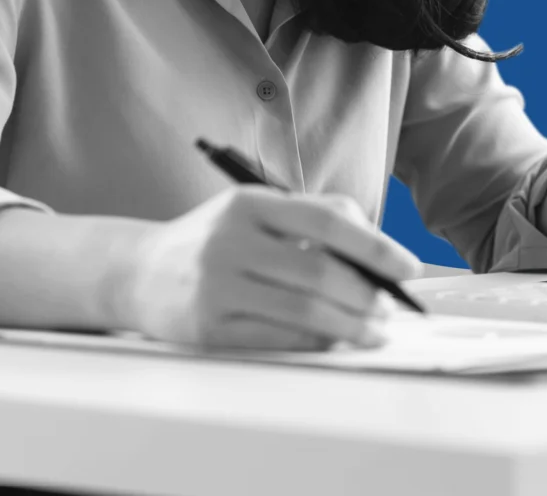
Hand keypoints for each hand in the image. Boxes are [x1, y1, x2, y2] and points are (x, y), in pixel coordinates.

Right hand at [118, 186, 422, 350]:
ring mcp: (216, 287)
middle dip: (367, 296)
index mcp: (249, 204)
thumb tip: (376, 250)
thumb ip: (312, 217)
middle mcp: (229, 242)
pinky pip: (277, 339)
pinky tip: (332, 340)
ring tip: (372, 331)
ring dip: (350, 326)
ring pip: (303, 312)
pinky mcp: (207, 328)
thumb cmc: (213, 242)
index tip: (408, 268)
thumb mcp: (254, 211)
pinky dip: (315, 342)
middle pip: (319, 273)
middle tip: (390, 310)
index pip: (327, 222)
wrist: (138, 273)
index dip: (376, 246)